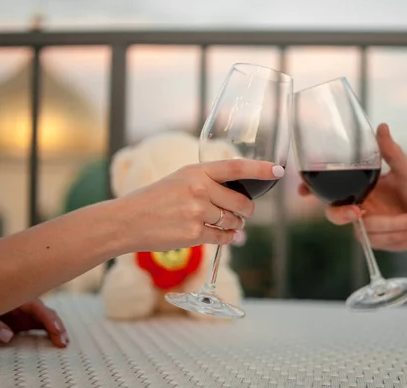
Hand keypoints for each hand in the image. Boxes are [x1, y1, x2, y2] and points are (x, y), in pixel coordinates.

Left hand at [0, 299, 67, 347]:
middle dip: (58, 326)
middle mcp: (26, 306)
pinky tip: (55, 340)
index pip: (39, 308)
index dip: (49, 319)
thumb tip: (8, 337)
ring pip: (47, 319)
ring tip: (63, 343)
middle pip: (47, 313)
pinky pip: (41, 325)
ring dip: (57, 330)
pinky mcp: (24, 321)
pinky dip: (50, 332)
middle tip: (63, 342)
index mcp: (18, 299)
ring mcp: (26, 314)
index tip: (57, 331)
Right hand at [118, 159, 284, 251]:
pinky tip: (221, 236)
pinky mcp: (193, 233)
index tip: (278, 170)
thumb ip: (208, 182)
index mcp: (197, 171)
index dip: (260, 169)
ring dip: (235, 226)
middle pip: (241, 202)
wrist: (128, 220)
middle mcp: (199, 189)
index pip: (236, 167)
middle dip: (246, 211)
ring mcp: (196, 212)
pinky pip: (224, 238)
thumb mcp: (181, 179)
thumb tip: (239, 197)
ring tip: (222, 223)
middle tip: (242, 213)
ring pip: (234, 222)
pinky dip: (227, 239)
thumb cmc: (155, 199)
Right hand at [299, 123, 406, 256]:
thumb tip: (381, 126)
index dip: (310, 188)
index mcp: (360, 184)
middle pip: (333, 213)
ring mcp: (364, 224)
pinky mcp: (373, 240)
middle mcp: (357, 203)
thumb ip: (391, 152)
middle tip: (358, 212)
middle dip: (343, 215)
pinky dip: (397, 232)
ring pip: (363, 228)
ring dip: (393, 224)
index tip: (302, 188)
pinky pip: (376, 239)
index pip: (328, 186)